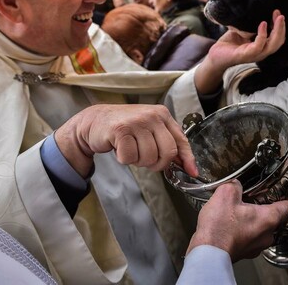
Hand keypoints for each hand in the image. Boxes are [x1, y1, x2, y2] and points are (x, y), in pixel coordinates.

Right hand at [54, 104, 197, 177]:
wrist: (95, 120)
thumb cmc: (126, 128)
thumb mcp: (150, 130)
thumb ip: (168, 143)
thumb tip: (188, 166)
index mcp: (162, 115)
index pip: (181, 140)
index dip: (187, 159)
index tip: (192, 172)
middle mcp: (152, 116)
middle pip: (168, 152)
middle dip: (158, 163)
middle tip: (146, 159)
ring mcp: (137, 122)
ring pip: (149, 157)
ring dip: (139, 161)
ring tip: (131, 150)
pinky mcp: (121, 130)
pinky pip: (130, 157)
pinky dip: (124, 159)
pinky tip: (120, 148)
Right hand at [186, 180, 287, 262]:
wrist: (208, 253)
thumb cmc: (220, 228)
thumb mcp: (226, 194)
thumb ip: (235, 185)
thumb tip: (235, 184)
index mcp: (269, 218)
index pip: (287, 206)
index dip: (283, 196)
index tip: (280, 192)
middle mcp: (267, 235)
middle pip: (273, 218)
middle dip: (263, 207)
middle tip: (252, 198)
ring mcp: (257, 247)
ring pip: (260, 229)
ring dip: (252, 220)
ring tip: (237, 212)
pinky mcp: (245, 253)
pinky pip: (249, 238)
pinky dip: (242, 231)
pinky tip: (230, 225)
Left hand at [194, 10, 285, 93]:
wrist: (215, 55)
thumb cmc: (229, 44)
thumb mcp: (242, 30)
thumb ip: (250, 24)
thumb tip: (257, 11)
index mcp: (262, 46)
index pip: (277, 38)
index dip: (280, 26)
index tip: (277, 13)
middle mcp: (261, 52)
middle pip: (278, 42)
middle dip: (282, 27)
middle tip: (280, 14)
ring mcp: (254, 55)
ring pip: (272, 45)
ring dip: (277, 30)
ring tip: (277, 18)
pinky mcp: (246, 55)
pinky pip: (258, 46)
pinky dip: (262, 35)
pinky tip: (263, 24)